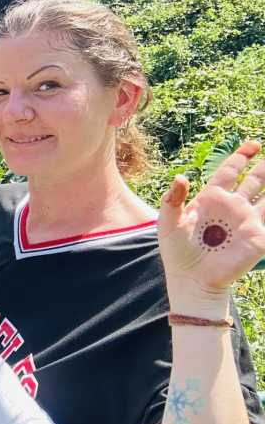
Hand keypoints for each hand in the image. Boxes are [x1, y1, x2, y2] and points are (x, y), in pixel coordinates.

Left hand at [159, 140, 264, 309]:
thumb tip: (181, 176)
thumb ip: (173, 199)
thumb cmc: (177, 252)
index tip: (252, 144)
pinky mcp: (257, 237)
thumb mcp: (169, 222)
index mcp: (211, 200)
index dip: (240, 158)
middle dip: (264, 167)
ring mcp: (246, 221)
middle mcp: (232, 207)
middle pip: (253, 181)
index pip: (229, 173)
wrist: (192, 280)